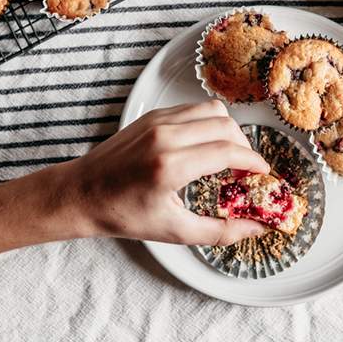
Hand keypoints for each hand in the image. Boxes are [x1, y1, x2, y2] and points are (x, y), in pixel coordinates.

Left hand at [62, 100, 268, 245]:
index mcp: (170, 166)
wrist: (80, 194)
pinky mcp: (151, 115)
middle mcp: (165, 136)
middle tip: (244, 169)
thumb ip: (220, 231)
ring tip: (227, 155)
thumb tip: (256, 228)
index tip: (262, 174)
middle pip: (225, 125)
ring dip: (228, 130)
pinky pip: (192, 109)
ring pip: (212, 110)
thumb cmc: (123, 215)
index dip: (253, 161)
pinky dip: (207, 123)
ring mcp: (157, 121)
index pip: (228, 151)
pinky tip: (204, 146)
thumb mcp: (174, 232)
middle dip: (244, 146)